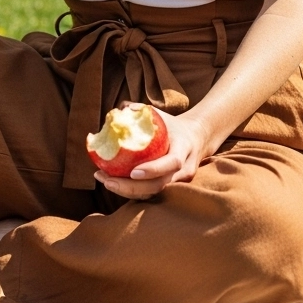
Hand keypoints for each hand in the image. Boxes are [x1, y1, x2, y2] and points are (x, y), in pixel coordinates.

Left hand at [94, 111, 209, 199]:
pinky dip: (130, 190)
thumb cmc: (174, 125)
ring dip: (127, 191)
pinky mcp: (169, 187)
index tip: (133, 172)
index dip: (153, 169)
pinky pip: (150, 193)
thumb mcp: (162, 116)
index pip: (172, 163)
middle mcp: (184, 169)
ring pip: (153, 193)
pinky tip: (112, 182)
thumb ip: (142, 111)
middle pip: (159, 185)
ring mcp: (178, 181)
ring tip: (104, 180)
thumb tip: (122, 109)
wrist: (197, 139)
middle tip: (108, 181)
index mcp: (184, 148)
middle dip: (132, 187)